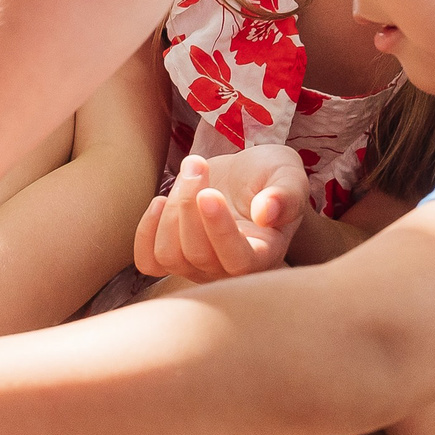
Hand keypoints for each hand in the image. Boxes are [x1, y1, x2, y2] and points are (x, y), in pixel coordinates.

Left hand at [134, 149, 305, 283]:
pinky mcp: (173, 256)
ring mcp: (198, 267)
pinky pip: (148, 261)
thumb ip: (286, 195)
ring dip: (170, 209)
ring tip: (187, 174)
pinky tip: (160, 201)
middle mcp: (229, 270)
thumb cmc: (270, 177)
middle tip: (197, 164)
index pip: (238, 261)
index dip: (219, 230)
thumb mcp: (288, 176)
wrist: (245, 176)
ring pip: (169, 255)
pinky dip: (146, 232)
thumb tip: (267, 214)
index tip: (210, 193)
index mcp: (264, 256)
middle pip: (197, 254)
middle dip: (189, 204)